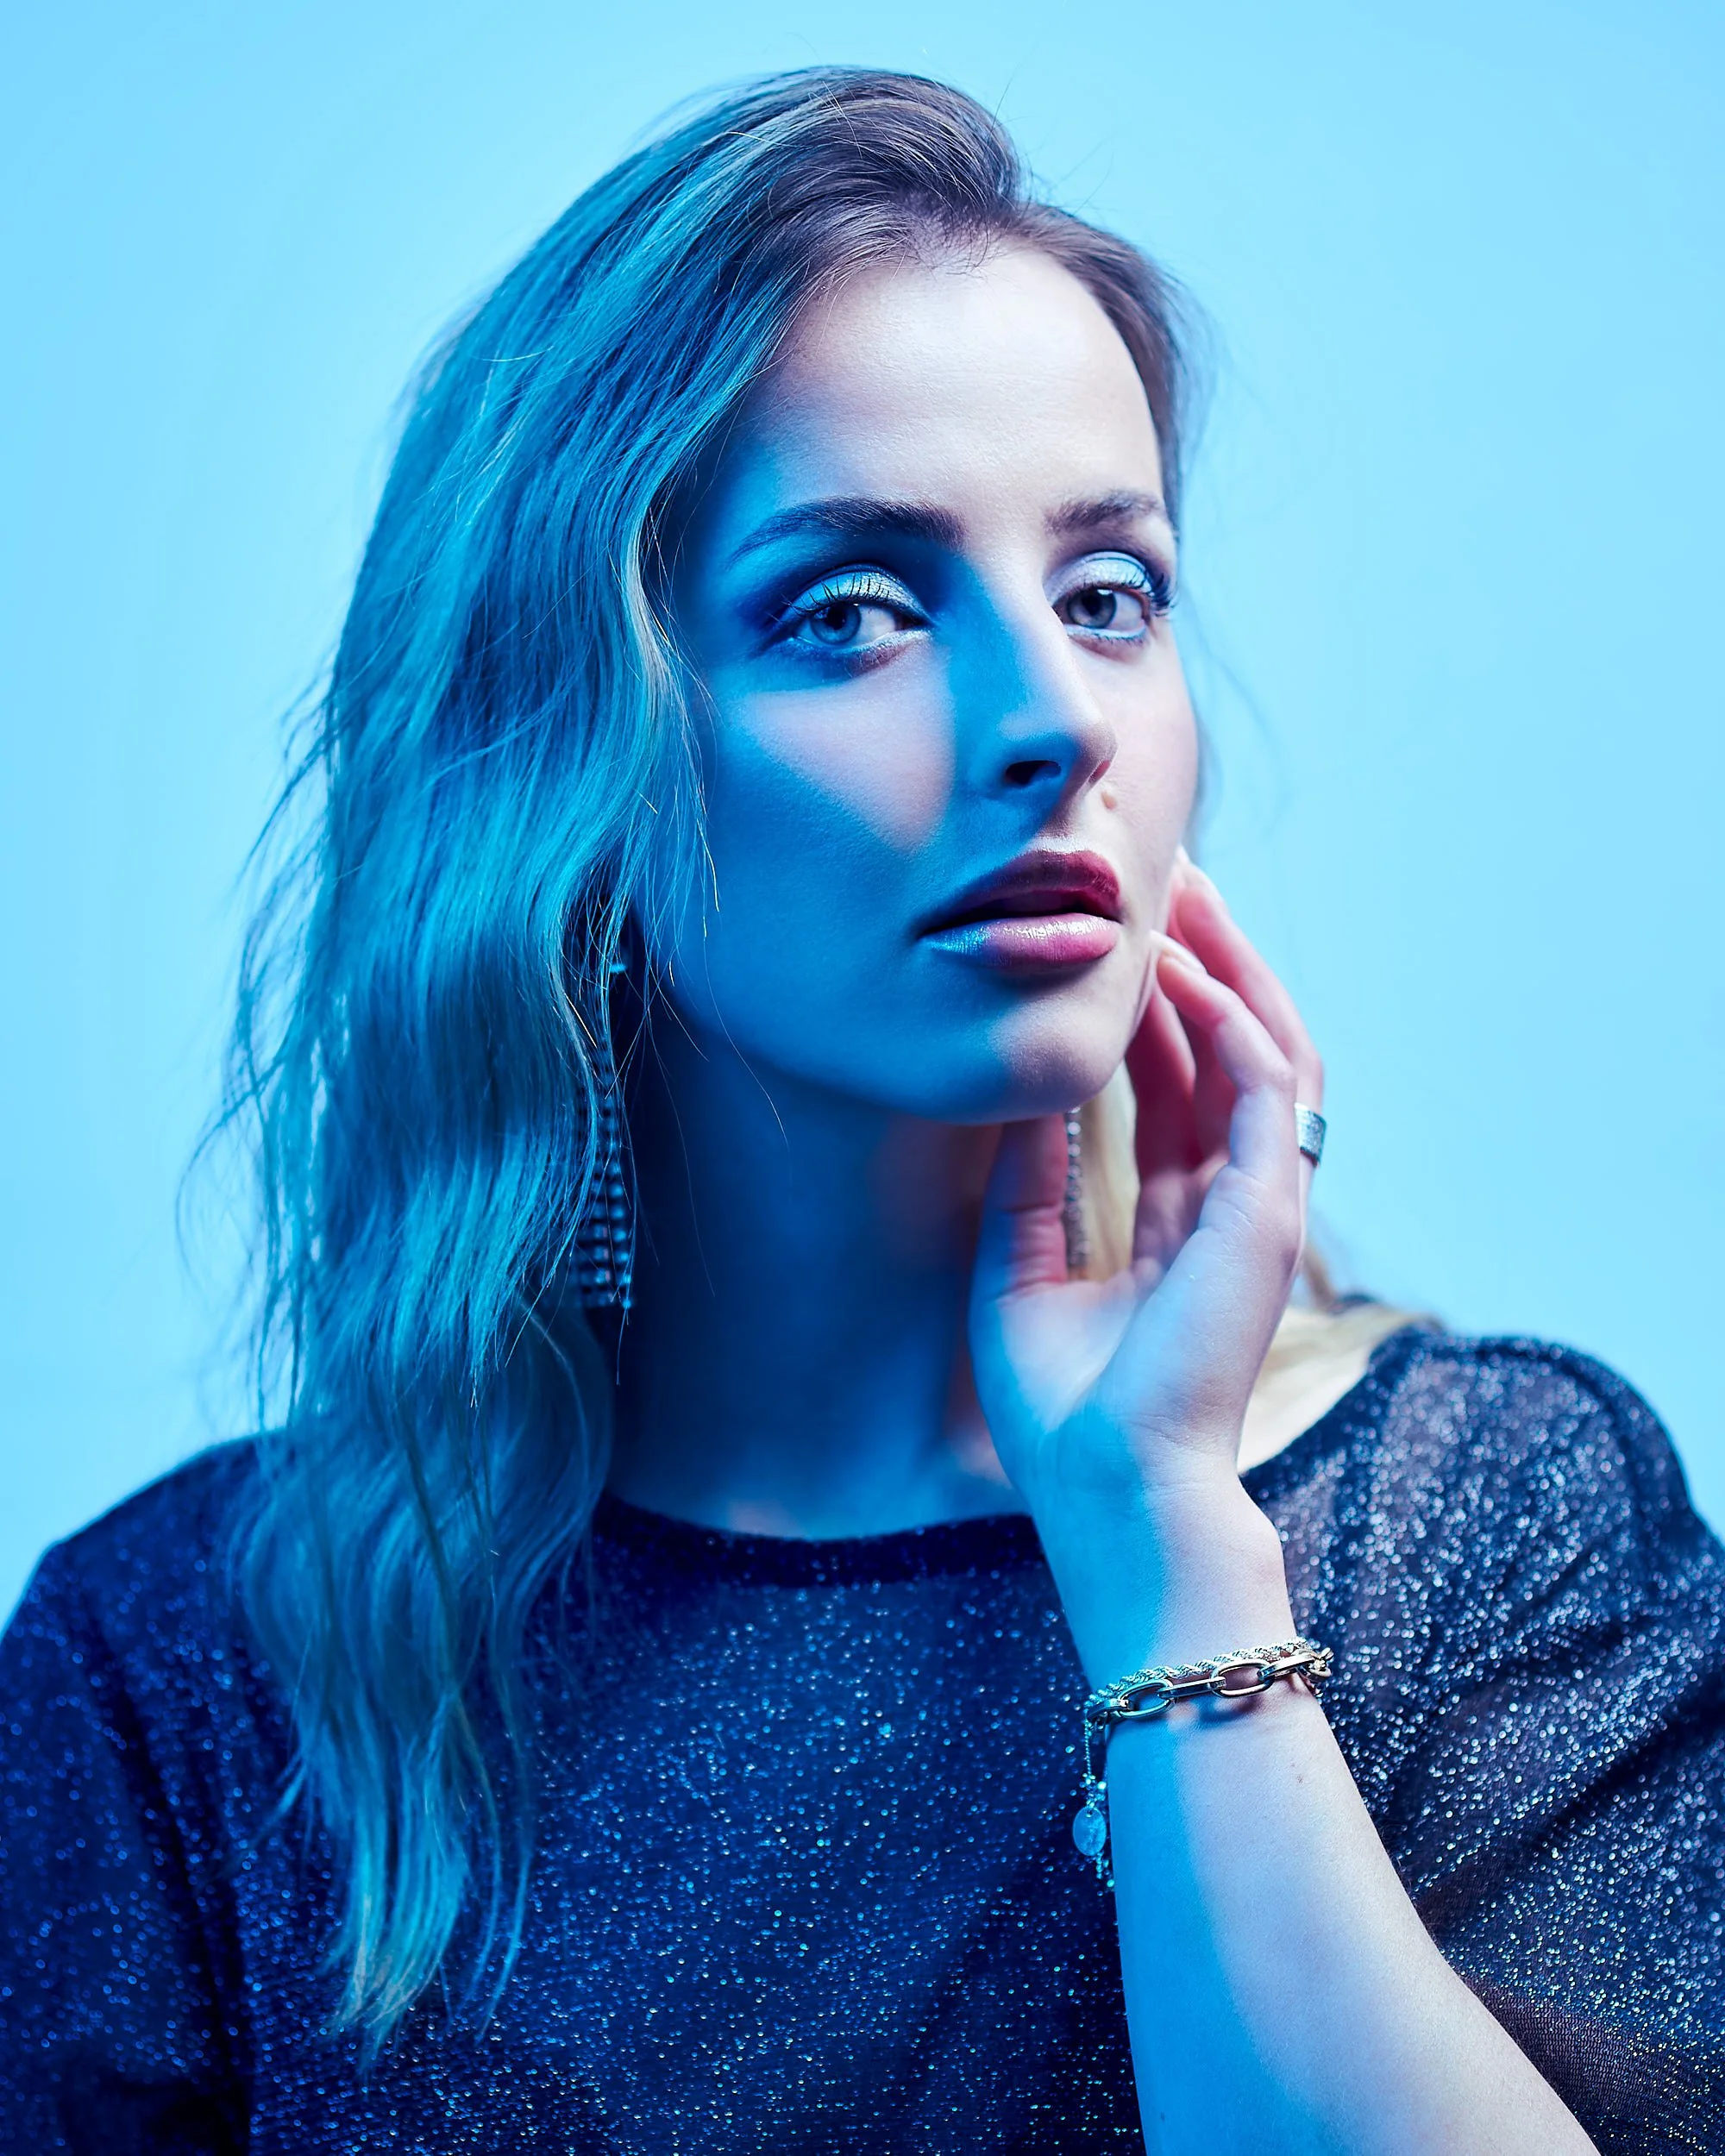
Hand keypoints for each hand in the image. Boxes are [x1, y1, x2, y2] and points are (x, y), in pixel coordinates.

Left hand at [967, 857, 1323, 1663]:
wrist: (1112, 1489)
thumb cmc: (1064, 1413)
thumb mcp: (1021, 1270)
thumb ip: (1031, 1181)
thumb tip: (1023, 1094)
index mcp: (1172, 1226)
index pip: (1169, 1091)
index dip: (1145, 1014)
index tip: (1108, 943)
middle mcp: (1222, 1205)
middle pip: (1218, 1055)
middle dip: (1192, 965)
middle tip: (1159, 881)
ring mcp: (1255, 1204)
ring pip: (1256, 1051)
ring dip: (1222, 969)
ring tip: (1181, 893)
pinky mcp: (1267, 1208)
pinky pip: (1262, 1084)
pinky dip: (1227, 1018)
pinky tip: (1183, 968)